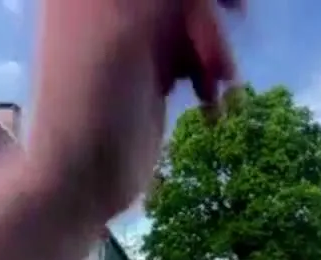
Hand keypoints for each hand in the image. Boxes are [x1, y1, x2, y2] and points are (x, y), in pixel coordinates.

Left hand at [27, 0, 240, 221]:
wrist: (79, 181)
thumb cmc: (91, 105)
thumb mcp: (129, 31)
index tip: (229, 4)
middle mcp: (106, 3)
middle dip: (208, 10)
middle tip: (241, 15)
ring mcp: (129, 34)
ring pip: (191, 16)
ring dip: (214, 43)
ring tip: (221, 82)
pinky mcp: (148, 68)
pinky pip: (191, 49)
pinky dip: (207, 71)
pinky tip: (210, 103)